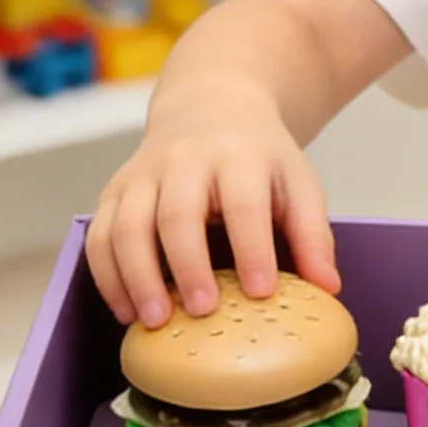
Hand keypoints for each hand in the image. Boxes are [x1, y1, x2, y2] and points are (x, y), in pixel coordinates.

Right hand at [85, 85, 338, 329]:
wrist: (209, 106)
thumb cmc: (256, 156)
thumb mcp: (297, 182)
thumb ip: (313, 234)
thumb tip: (328, 288)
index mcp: (238, 157)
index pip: (244, 203)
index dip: (252, 248)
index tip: (261, 291)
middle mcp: (184, 161)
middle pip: (176, 213)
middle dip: (187, 265)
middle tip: (201, 311)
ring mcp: (142, 175)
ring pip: (126, 226)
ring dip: (136, 277)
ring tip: (154, 320)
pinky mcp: (114, 192)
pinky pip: (99, 236)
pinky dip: (107, 277)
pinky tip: (127, 311)